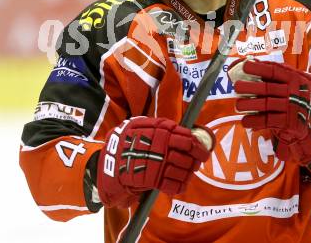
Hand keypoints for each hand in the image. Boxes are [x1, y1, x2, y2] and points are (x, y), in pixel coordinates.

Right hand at [97, 117, 213, 207]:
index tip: (202, 150)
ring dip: (189, 173)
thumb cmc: (126, 141)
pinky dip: (180, 186)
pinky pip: (174, 185)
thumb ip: (160, 126)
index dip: (198, 145)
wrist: (108, 162)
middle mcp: (161, 146)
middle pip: (188, 154)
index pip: (187, 137)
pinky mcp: (153, 179)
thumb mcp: (139, 124)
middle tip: (198, 162)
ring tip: (189, 173)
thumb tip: (185, 132)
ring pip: (183, 170)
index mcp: (160, 130)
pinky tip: (181, 185)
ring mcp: (157, 163)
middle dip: (196, 160)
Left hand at [229, 60, 310, 165]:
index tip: (245, 66)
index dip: (259, 68)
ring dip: (249, 105)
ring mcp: (292, 107)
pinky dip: (255, 121)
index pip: (274, 71)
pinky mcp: (290, 122)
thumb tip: (253, 62)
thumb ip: (278, 72)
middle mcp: (293, 92)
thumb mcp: (295, 81)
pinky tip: (245, 121)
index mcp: (294, 78)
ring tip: (238, 105)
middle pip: (267, 88)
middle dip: (250, 88)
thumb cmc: (300, 95)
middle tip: (236, 87)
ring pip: (266, 105)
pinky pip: (269, 121)